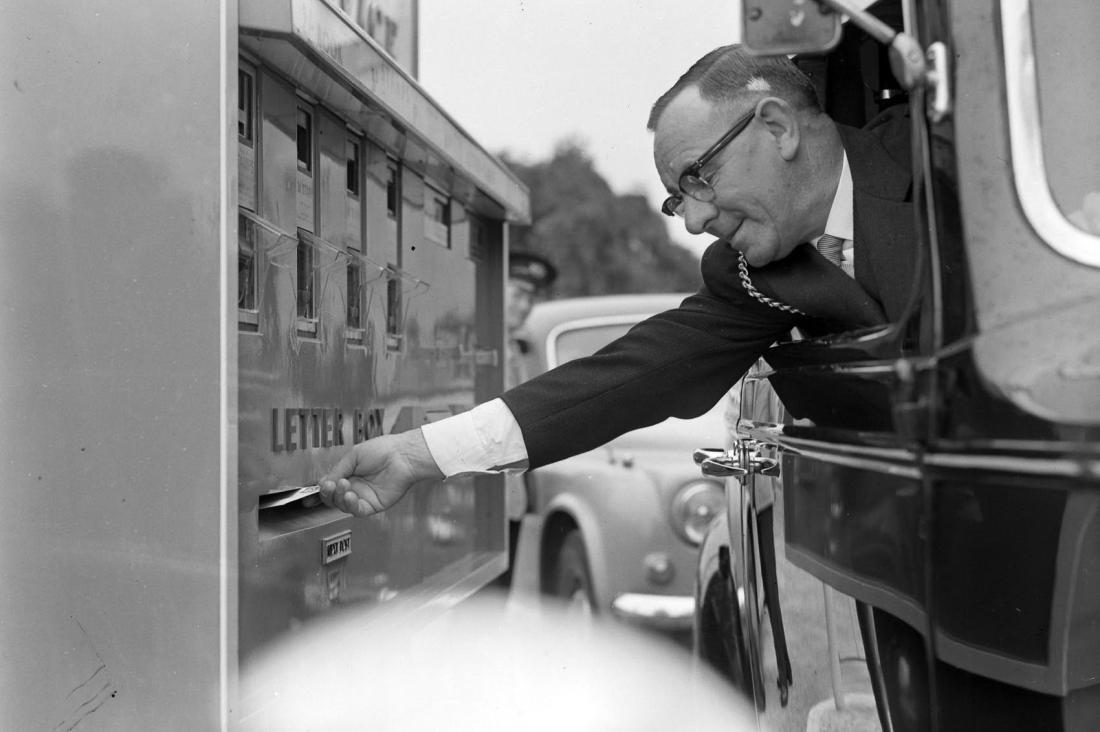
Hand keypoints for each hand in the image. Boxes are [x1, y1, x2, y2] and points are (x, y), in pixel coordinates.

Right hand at [318, 430, 443, 516]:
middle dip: (327, 493)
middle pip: (333, 499)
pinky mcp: (374, 505)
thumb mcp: (353, 456)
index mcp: (349, 475)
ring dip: (338, 497)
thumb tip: (323, 482)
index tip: (309, 496)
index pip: (330, 487)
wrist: (402, 455)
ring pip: (343, 506)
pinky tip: (349, 495)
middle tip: (328, 485)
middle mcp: (355, 488)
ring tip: (343, 485)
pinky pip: (357, 511)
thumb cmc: (382, 450)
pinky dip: (350, 505)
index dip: (319, 492)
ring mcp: (364, 497)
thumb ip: (337, 470)